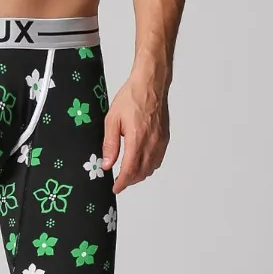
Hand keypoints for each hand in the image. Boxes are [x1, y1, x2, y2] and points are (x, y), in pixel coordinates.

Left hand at [101, 75, 169, 192]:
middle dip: (129, 181)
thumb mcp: (112, 119)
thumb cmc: (132, 98)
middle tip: (119, 181)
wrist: (150, 85)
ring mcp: (160, 142)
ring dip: (140, 175)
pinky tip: (141, 162)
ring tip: (128, 173)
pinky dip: (149, 166)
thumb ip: (110, 143)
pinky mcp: (165, 138)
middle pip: (141, 173)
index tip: (115, 188)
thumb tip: (107, 163)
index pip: (129, 170)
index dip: (122, 183)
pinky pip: (158, 160)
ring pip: (151, 168)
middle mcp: (151, 143)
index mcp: (137, 139)